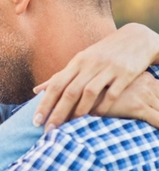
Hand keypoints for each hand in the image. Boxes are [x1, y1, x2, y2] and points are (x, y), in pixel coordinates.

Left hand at [32, 23, 158, 131]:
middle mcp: (89, 65)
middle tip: (49, 130)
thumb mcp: (79, 62)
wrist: (134, 39)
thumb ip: (60, 77)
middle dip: (58, 112)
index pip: (55, 85)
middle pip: (69, 91)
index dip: (44, 103)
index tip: (35, 121)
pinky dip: (103, 106)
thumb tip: (36, 90)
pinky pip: (112, 93)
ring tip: (71, 127)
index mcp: (76, 63)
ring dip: (79, 111)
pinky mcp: (125, 73)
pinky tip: (96, 117)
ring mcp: (107, 68)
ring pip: (89, 92)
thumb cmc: (101, 55)